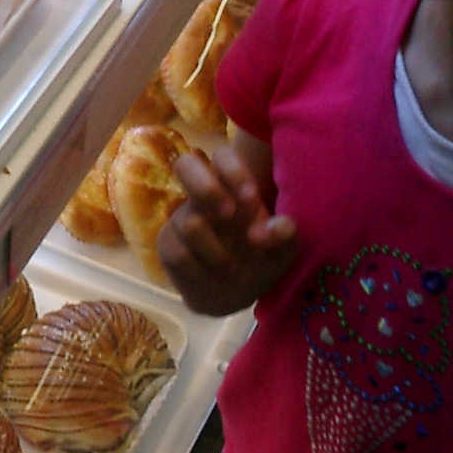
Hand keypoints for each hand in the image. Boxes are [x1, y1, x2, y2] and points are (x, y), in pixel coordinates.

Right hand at [157, 145, 295, 315]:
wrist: (233, 296)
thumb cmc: (260, 259)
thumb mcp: (282, 250)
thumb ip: (285, 235)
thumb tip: (278, 227)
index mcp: (231, 187)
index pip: (223, 156)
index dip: (234, 171)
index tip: (252, 198)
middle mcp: (201, 197)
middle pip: (185, 164)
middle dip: (206, 187)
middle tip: (229, 215)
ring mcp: (180, 218)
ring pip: (190, 223)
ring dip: (217, 251)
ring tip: (232, 268)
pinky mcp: (167, 245)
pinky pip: (180, 254)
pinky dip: (202, 270)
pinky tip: (212, 277)